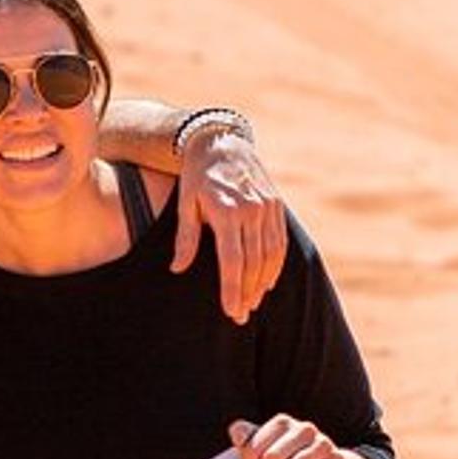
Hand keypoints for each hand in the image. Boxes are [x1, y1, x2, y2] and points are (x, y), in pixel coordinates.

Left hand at [170, 127, 286, 323]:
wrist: (221, 142)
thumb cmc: (196, 176)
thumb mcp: (185, 204)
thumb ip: (185, 238)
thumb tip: (177, 268)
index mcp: (227, 211)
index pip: (233, 260)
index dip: (233, 288)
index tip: (231, 310)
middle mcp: (252, 210)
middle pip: (254, 262)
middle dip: (248, 293)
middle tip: (240, 316)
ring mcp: (268, 207)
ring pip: (271, 255)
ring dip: (262, 283)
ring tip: (252, 304)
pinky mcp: (276, 205)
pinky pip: (280, 241)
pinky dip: (276, 265)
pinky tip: (267, 282)